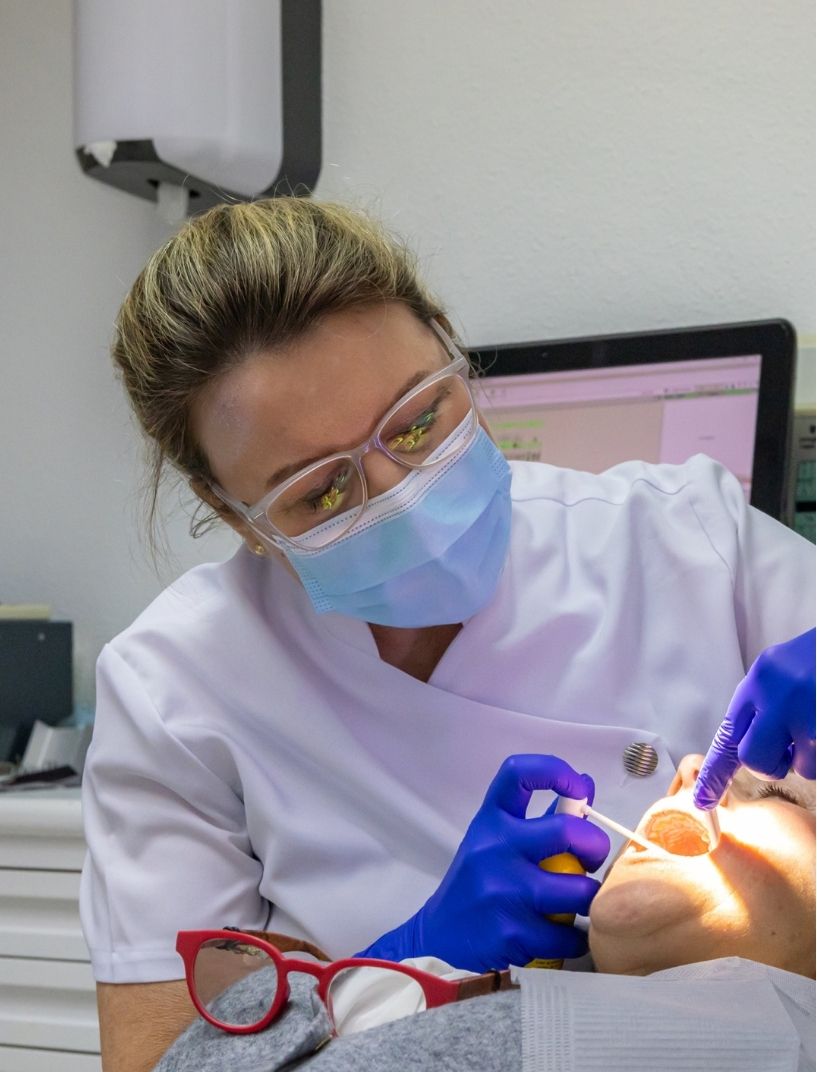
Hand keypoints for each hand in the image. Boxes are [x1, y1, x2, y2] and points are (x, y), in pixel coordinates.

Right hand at [356, 754, 609, 971]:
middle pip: (568, 832)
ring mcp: (504, 891)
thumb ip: (540, 816)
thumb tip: (585, 786)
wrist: (439, 939)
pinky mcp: (513, 934)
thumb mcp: (497, 841)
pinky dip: (574, 939)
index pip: (519, 774)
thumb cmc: (476, 883)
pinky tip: (560, 935)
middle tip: (589, 859)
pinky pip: (569, 936)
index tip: (577, 787)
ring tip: (576, 902)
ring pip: (579, 891)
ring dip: (588, 899)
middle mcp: (495, 848)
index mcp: (491, 820)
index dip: (556, 771)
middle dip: (594, 846)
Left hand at [693, 628, 815, 808]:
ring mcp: (808, 715)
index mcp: (760, 680)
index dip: (715, 772)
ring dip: (809, 757)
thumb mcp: (780, 670)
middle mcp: (779, 697)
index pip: (728, 733)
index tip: (702, 800)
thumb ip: (761, 704)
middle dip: (771, 765)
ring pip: (801, 767)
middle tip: (789, 749)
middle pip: (755, 759)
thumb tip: (747, 744)